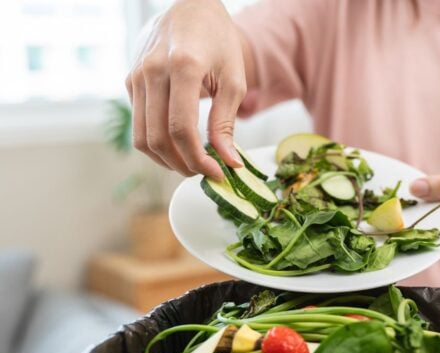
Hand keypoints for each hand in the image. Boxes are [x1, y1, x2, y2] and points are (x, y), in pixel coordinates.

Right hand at [125, 0, 245, 178]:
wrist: (191, 8)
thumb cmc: (218, 41)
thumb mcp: (233, 79)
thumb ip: (226, 122)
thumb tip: (228, 161)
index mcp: (182, 66)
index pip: (181, 129)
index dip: (198, 159)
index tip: (216, 173)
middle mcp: (152, 71)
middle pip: (158, 139)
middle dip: (182, 165)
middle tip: (204, 172)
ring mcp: (136, 76)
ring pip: (141, 137)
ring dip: (166, 160)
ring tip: (192, 163)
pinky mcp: (130, 81)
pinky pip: (139, 124)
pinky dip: (158, 143)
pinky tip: (179, 144)